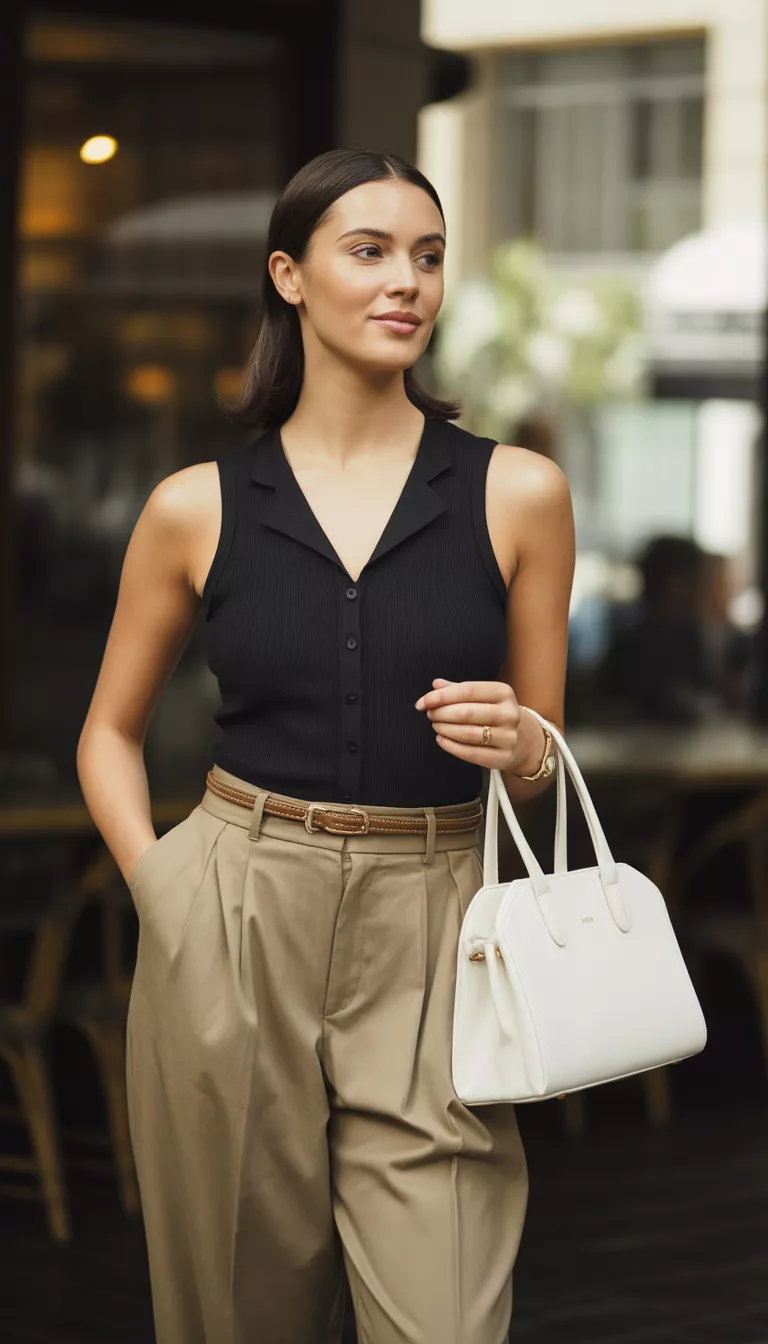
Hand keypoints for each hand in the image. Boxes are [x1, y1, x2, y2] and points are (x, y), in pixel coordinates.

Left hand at [414, 678, 543, 772]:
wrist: (524, 739)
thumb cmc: (496, 712)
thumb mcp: (484, 696)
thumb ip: (458, 689)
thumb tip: (435, 685)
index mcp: (503, 692)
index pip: (466, 690)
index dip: (440, 696)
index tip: (422, 702)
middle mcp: (509, 713)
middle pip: (466, 712)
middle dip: (441, 713)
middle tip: (430, 714)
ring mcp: (508, 737)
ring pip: (468, 733)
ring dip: (444, 729)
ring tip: (435, 725)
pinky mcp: (503, 757)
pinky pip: (471, 753)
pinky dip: (451, 746)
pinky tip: (441, 739)